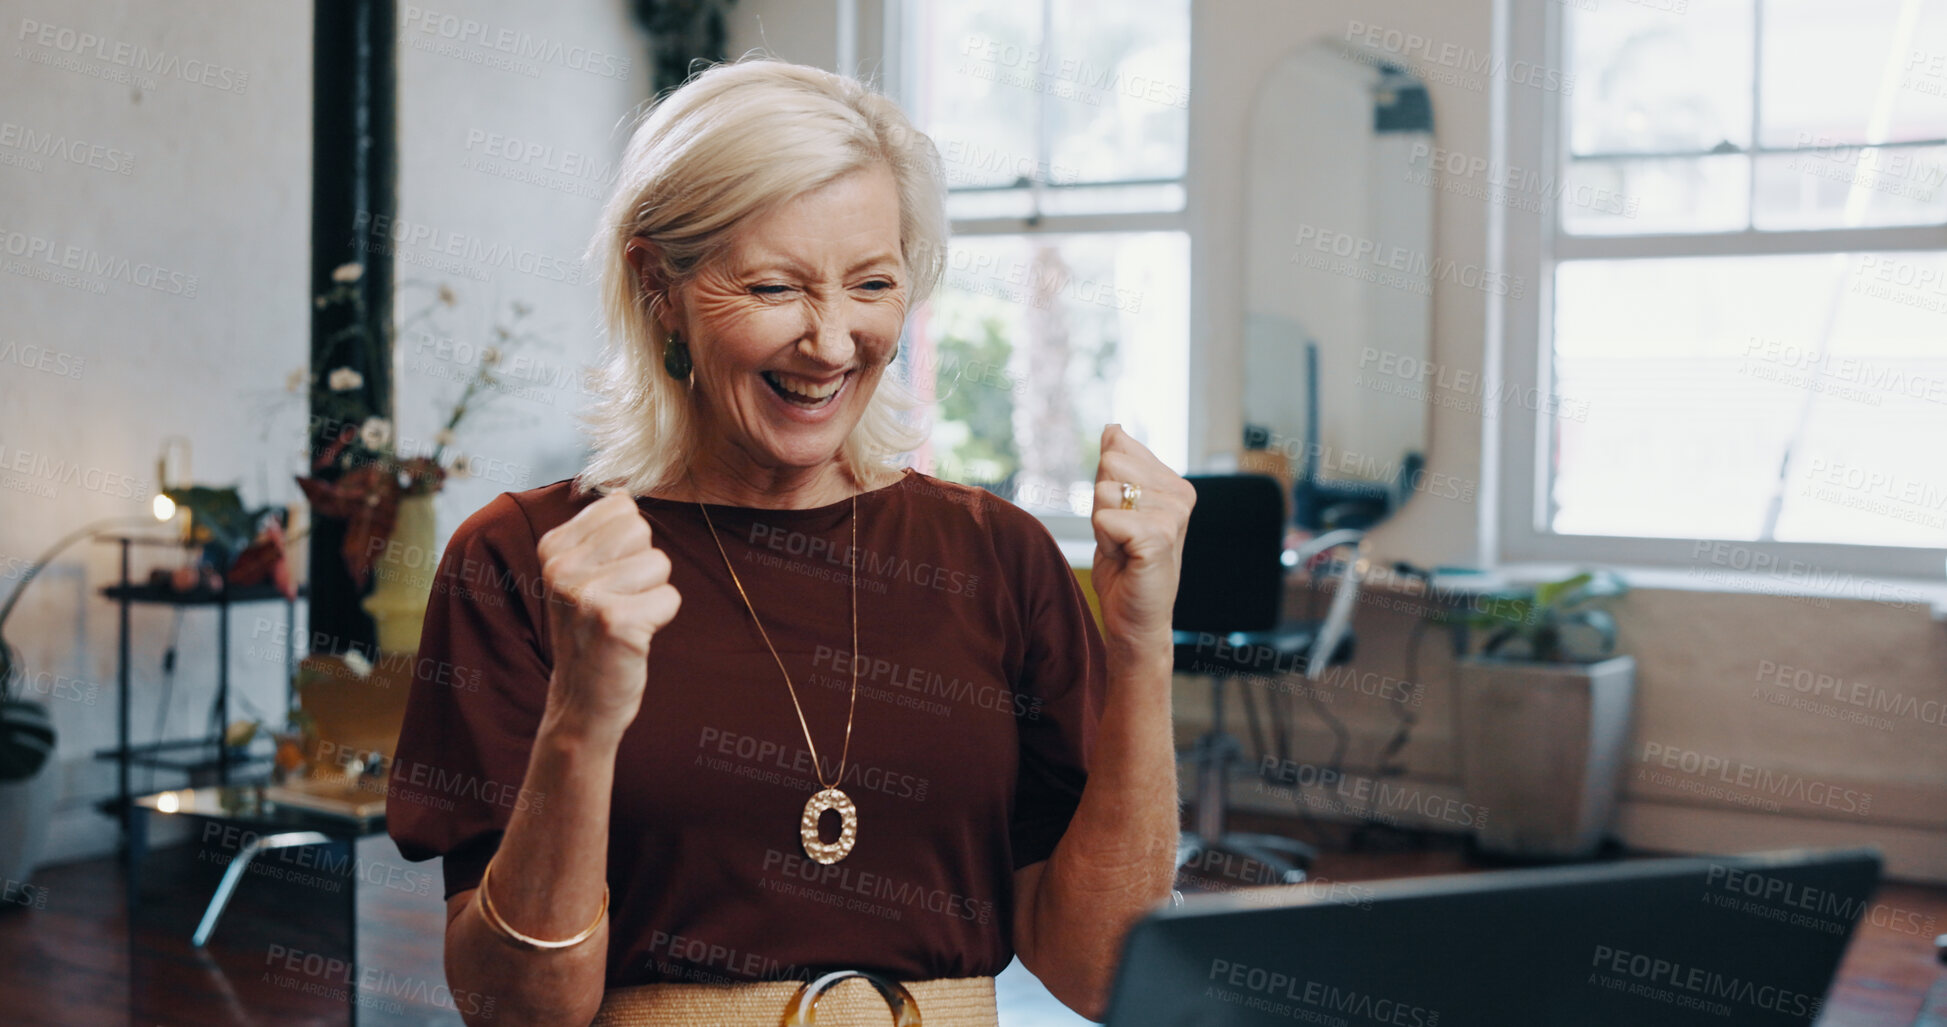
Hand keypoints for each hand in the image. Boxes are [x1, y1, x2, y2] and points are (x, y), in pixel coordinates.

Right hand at [535, 489, 681, 741]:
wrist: (582, 701)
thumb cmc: (593, 631)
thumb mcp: (581, 574)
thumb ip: (601, 532)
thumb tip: (624, 490)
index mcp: (553, 548)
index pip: (621, 507)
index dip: (629, 544)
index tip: (607, 578)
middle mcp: (562, 567)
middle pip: (642, 529)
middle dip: (644, 565)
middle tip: (619, 600)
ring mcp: (585, 595)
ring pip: (660, 563)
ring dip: (653, 594)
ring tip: (624, 619)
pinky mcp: (615, 623)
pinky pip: (670, 598)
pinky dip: (661, 619)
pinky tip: (633, 638)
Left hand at [1089, 424, 1193, 665]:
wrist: (1135, 620)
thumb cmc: (1125, 566)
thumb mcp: (1117, 506)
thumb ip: (1118, 466)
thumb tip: (1113, 426)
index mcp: (1174, 483)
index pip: (1116, 450)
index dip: (1106, 488)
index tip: (1123, 520)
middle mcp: (1180, 494)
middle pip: (1109, 464)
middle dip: (1102, 503)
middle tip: (1120, 537)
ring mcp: (1173, 515)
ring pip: (1104, 492)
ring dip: (1102, 526)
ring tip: (1124, 549)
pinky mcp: (1159, 536)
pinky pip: (1104, 517)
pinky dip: (1104, 541)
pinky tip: (1125, 559)